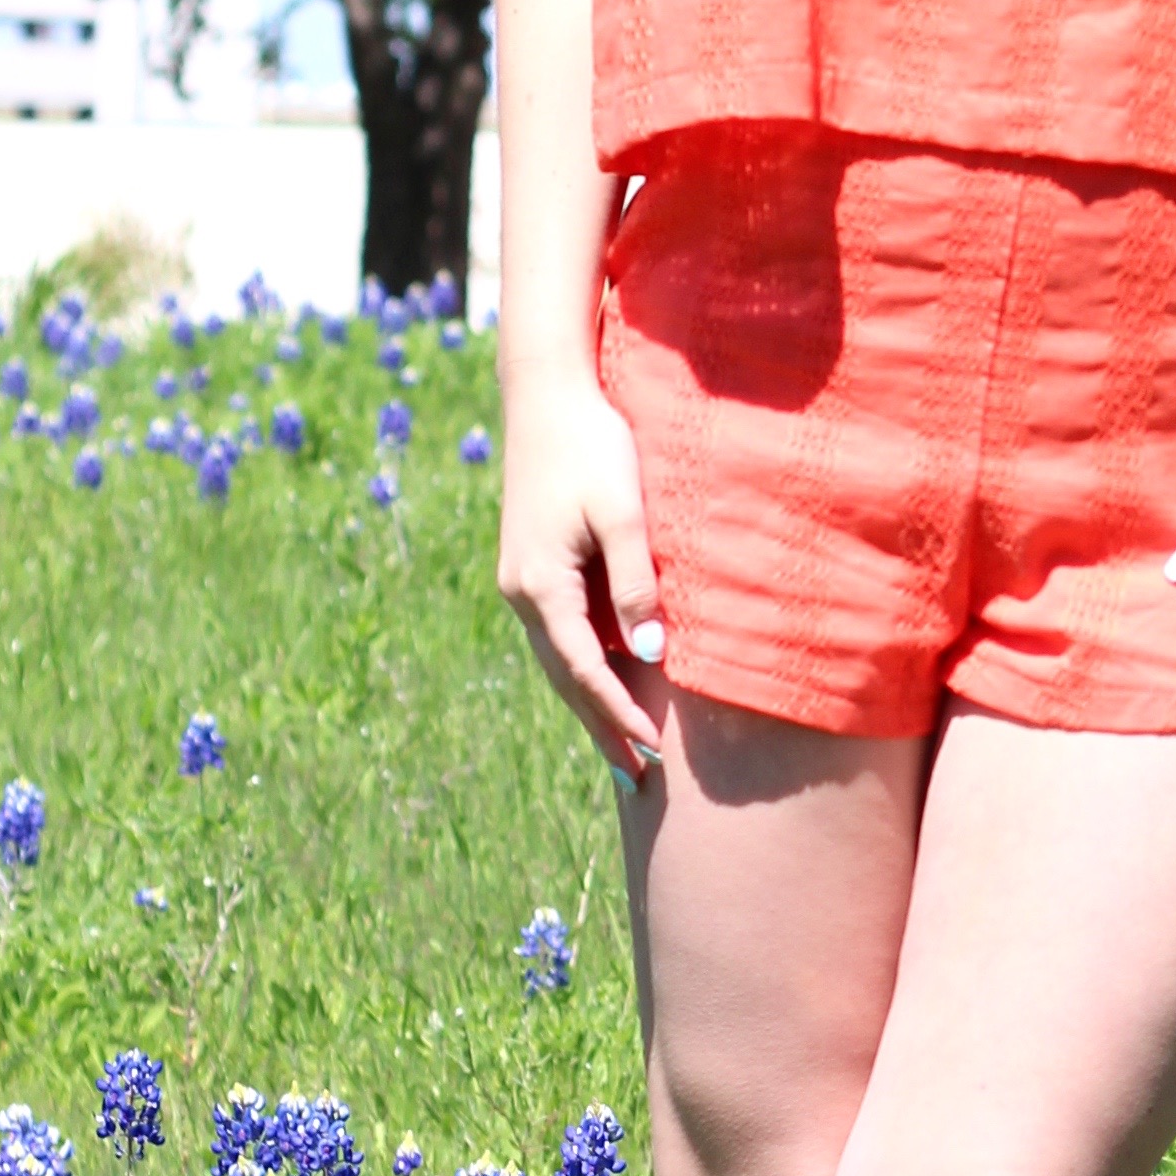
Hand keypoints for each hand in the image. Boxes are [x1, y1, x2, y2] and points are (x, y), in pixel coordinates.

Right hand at [495, 371, 667, 778]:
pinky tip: (608, 683)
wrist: (547, 396)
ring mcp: (523, 581)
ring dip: (590, 703)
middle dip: (600, 727)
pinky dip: (584, 668)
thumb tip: (649, 653)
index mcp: (541, 584)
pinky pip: (561, 633)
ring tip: (623, 750)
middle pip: (564, 676)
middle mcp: (523, 592)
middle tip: (635, 779)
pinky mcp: (534, 566)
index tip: (652, 748)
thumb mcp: (622, 513)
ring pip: (559, 658)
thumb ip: (636, 582)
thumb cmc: (592, 446)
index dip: (618, 710)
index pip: (583, 667)